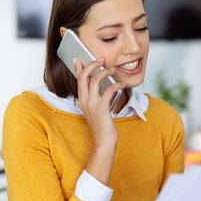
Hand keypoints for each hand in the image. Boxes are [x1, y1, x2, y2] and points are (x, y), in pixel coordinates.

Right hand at [75, 57, 124, 183]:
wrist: (104, 142)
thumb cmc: (103, 127)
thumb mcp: (97, 111)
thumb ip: (98, 99)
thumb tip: (106, 86)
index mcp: (82, 101)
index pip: (78, 81)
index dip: (78, 68)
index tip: (79, 59)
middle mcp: (85, 101)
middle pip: (84, 76)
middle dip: (92, 65)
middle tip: (101, 59)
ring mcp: (92, 104)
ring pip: (95, 80)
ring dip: (105, 72)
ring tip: (113, 70)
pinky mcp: (101, 108)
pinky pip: (109, 90)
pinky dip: (116, 85)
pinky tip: (121, 85)